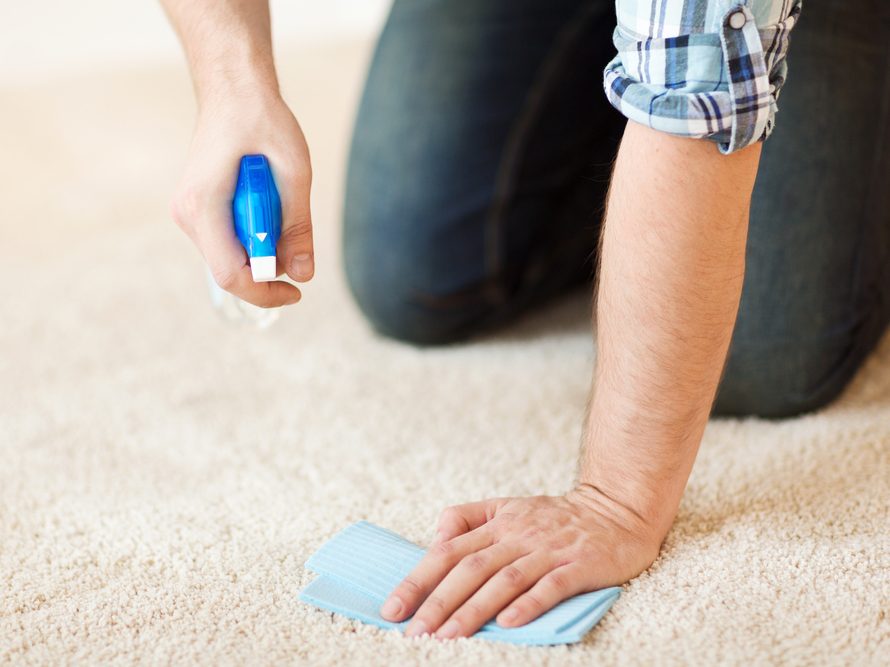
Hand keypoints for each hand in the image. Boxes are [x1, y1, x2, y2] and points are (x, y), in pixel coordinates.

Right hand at [171, 87, 312, 307]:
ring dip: (263, 247)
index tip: (296, 292)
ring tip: (278, 202)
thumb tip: (303, 274)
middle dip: (269, 265)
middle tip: (295, 233)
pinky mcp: (197, 212)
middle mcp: (187, 214)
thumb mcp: (293, 173)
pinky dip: (254, 235)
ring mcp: (188, 215)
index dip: (265, 292)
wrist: (233, 91)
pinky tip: (265, 202)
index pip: (230, 274)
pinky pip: (229, 241)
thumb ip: (297, 226)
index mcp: (203, 205)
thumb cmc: (262, 121)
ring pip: (231, 257)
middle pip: (231, 269)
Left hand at [380, 485, 661, 638]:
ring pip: (504, 579)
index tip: (393, 608)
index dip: (419, 579)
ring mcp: (548, 550)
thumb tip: (434, 539)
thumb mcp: (508, 507)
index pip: (449, 550)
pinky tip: (510, 624)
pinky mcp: (579, 565)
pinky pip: (551, 586)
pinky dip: (530, 604)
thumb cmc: (557, 517)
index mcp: (498, 524)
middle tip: (413, 632)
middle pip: (470, 568)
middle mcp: (518, 536)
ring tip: (448, 637)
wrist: (617, 510)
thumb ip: (469, 518)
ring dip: (474, 609)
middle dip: (437, 601)